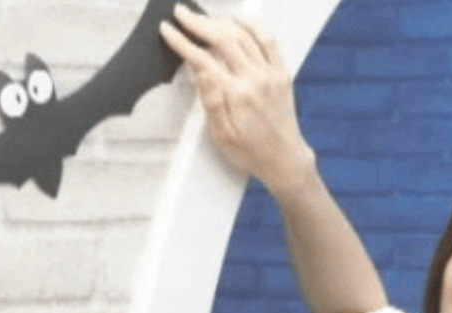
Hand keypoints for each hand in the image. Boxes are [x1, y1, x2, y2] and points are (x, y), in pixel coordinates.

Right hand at [160, 5, 315, 196]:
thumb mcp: (221, 135)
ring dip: (221, 22)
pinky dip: (253, 25)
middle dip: (198, 23)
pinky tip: (239, 20)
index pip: (203, 59)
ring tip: (203, 18)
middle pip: (223, 39)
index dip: (182, 42)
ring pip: (243, 35)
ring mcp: (270, 73)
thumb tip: (198, 72)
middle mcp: (254, 79)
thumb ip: (210, 101)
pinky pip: (268, 40)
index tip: (167, 30)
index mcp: (236, 96)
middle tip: (181, 13)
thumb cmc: (250, 151)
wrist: (284, 158)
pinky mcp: (281, 73)